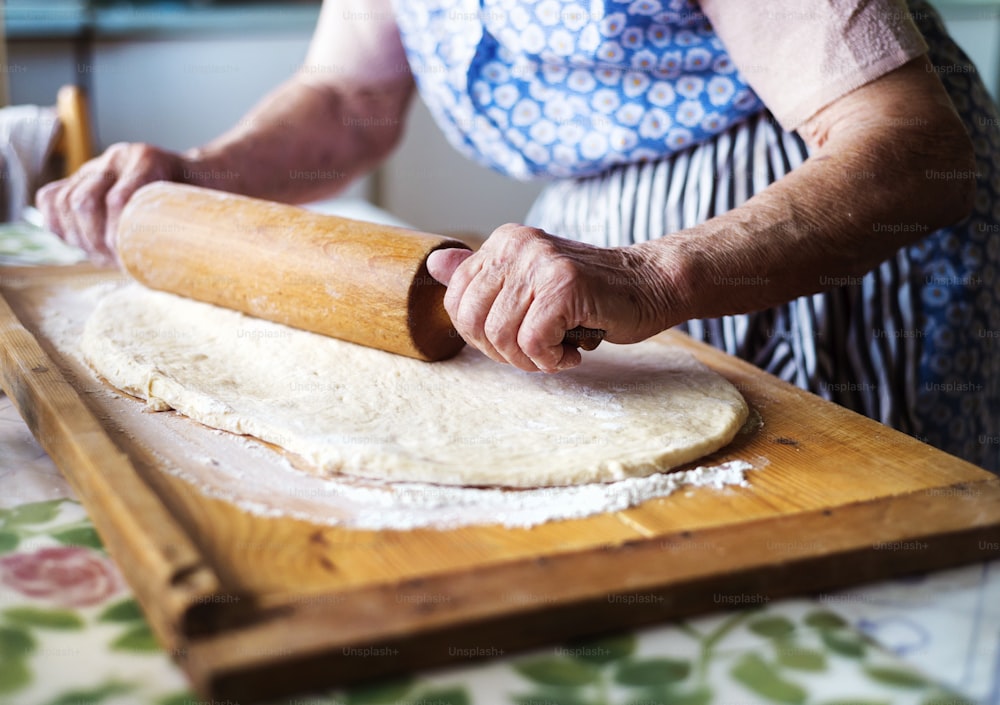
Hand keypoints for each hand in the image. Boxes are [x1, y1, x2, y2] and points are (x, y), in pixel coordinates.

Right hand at [36, 143, 186, 264]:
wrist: (195, 175)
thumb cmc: (200, 198)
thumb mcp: (205, 207)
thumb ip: (191, 225)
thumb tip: (177, 267)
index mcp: (148, 159)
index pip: (118, 200)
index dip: (117, 236)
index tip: (129, 260)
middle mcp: (116, 159)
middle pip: (84, 202)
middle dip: (95, 241)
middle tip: (114, 262)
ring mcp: (95, 167)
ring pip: (64, 202)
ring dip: (79, 238)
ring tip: (101, 256)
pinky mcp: (80, 179)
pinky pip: (51, 198)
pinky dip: (58, 224)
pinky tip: (79, 241)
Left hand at [426, 223, 675, 372]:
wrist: (651, 285)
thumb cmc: (591, 294)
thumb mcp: (531, 282)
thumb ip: (484, 276)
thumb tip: (434, 264)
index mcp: (503, 242)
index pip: (456, 302)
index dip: (481, 337)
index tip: (516, 340)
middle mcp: (516, 244)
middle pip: (472, 322)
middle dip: (502, 352)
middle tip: (536, 353)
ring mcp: (540, 262)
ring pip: (502, 337)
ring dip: (531, 360)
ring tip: (558, 351)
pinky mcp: (564, 285)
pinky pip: (533, 342)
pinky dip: (551, 359)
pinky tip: (572, 351)